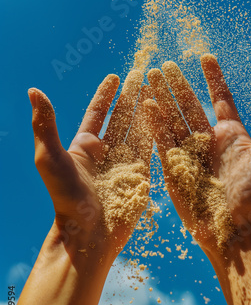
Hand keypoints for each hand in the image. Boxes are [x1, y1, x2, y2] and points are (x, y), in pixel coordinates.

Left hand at [28, 71, 151, 261]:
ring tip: (157, 87)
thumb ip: (45, 124)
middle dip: (131, 95)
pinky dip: (157, 127)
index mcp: (85, 146)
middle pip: (121, 116)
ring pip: (139, 127)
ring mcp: (126, 162)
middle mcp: (107, 152)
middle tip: (142, 72)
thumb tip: (33, 90)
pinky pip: (151, 145)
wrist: (90, 231)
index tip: (115, 76)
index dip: (106, 94)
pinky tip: (164, 111)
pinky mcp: (142, 173)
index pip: (98, 113)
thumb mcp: (50, 157)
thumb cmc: (66, 197)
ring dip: (147, 107)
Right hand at [144, 54, 250, 251]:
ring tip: (150, 77)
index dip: (212, 77)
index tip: (205, 56)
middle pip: (189, 105)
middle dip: (177, 84)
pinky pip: (161, 139)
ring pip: (172, 118)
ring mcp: (189, 153)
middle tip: (164, 65)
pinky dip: (154, 121)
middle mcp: (208, 141)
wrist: (233, 228)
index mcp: (231, 135)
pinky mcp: (173, 166)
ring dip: (161, 97)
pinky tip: (146, 103)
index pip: (219, 98)